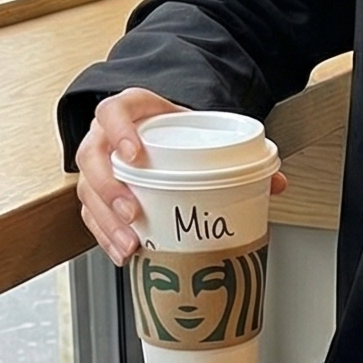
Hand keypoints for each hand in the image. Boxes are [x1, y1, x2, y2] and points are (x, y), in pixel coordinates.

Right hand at [75, 89, 288, 264]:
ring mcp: (98, 162)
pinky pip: (90, 214)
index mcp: (131, 110)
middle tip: (133, 211)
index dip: (119, 131)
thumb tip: (276, 182)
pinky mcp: (97, 190)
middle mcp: (105, 134)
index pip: (113, 111)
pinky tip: (122, 253)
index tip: (136, 153)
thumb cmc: (177, 129)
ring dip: (106, 220)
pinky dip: (105, 236)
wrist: (162, 128)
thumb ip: (236, 152)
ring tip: (131, 242)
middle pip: (92, 156)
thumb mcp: (202, 129)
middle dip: (109, 188)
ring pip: (87, 189)